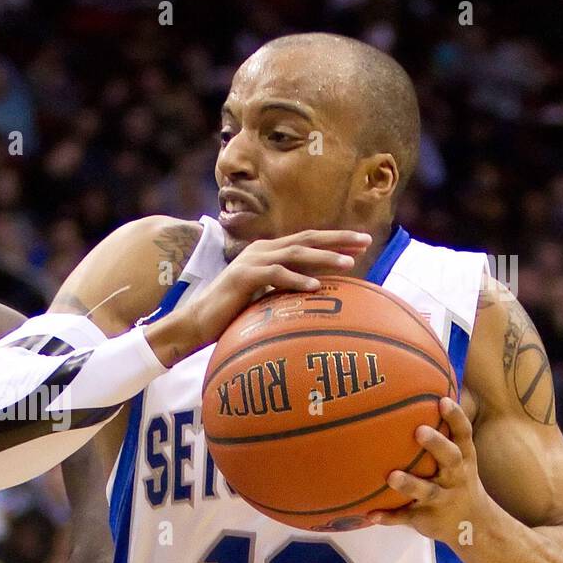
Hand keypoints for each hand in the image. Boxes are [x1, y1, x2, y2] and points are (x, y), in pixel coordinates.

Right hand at [147, 229, 371, 365]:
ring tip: (349, 263)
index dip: (335, 240)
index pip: (307, 240)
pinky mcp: (243, 277)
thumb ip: (286, 289)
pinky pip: (275, 275)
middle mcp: (262, 250)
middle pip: (307, 239)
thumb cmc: (232, 315)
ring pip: (295, 253)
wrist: (197, 323)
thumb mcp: (265, 297)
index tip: (362, 243)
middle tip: (366, 241)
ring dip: (324, 258)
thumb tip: (317, 293)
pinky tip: (315, 287)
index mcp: (268, 252)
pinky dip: (297, 280)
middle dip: (338, 239)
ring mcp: (252, 261)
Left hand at [367, 398, 493, 543]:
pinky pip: (406, 518)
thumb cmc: (456, 479)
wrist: (473, 524)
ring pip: (426, 491)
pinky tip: (370, 515)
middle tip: (419, 431)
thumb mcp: (459, 457)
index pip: (463, 434)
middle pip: (450, 458)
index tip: (443, 400)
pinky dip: (389, 517)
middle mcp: (455, 477)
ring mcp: (442, 499)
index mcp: (463, 459)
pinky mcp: (426, 518)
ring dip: (409, 484)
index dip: (455, 417)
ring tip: (391, 477)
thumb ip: (444, 432)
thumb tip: (420, 393)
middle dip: (437, 445)